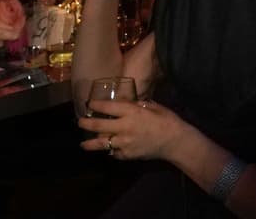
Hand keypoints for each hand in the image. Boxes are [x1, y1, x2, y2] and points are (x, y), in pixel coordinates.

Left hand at [79, 98, 194, 162]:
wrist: (175, 141)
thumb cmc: (167, 120)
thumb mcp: (153, 106)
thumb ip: (138, 105)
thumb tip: (126, 102)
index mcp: (132, 112)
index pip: (107, 107)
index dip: (95, 105)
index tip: (89, 104)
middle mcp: (124, 127)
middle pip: (98, 125)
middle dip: (86, 123)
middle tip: (80, 122)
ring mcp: (124, 143)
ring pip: (100, 143)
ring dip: (90, 143)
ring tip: (83, 144)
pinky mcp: (126, 154)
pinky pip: (113, 152)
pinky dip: (111, 150)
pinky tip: (109, 148)